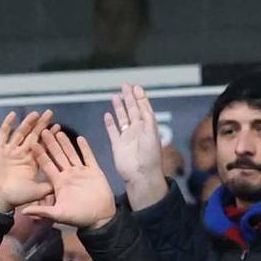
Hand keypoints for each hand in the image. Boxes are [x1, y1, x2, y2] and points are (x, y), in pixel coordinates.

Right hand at [0, 110, 54, 213]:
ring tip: (36, 113)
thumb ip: (50, 186)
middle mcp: (21, 154)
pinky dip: (7, 124)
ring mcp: (10, 150)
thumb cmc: (16, 197)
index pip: (43, 146)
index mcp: (31, 162)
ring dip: (27, 123)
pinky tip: (13, 114)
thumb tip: (66, 184)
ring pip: (20, 133)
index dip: (50, 137)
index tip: (58, 127)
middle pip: (33, 136)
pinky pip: (3, 134)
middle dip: (41, 125)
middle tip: (50, 113)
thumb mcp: (37, 191)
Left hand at [21, 128, 117, 229]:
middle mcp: (68, 175)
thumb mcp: (59, 214)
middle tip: (43, 130)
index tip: (33, 142)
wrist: (100, 218)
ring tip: (59, 131)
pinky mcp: (94, 171)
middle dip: (51, 144)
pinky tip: (80, 138)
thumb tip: (23, 212)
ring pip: (71, 154)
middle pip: (58, 156)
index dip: (40, 154)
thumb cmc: (79, 216)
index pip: (47, 165)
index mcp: (59, 182)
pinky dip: (85, 148)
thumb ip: (42, 211)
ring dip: (65, 143)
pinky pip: (88, 157)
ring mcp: (81, 172)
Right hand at [103, 84, 169, 208]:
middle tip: (125, 86)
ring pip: (122, 118)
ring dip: (119, 107)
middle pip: (132, 110)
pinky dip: (110, 123)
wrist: (140, 175)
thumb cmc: (149, 156)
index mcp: (147, 127)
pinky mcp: (118, 145)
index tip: (137, 87)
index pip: (144, 108)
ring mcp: (127, 137)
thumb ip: (147, 118)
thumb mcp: (152, 133)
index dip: (140, 98)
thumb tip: (142, 103)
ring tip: (115, 96)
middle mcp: (137, 130)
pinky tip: (108, 115)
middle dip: (129, 98)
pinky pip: (113, 131)